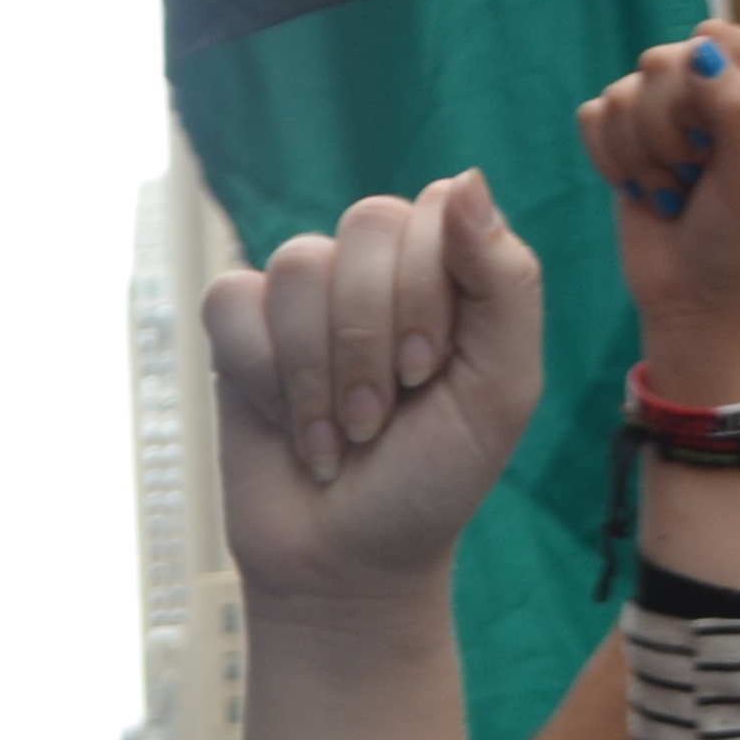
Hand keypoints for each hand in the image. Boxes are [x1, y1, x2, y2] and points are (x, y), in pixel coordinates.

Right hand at [203, 171, 544, 608]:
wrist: (348, 561)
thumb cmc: (434, 479)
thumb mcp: (500, 390)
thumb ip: (505, 283)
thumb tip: (466, 178)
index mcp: (449, 269)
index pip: (433, 210)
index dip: (425, 290)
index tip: (427, 373)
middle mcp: (376, 269)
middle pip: (364, 223)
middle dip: (372, 334)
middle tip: (381, 414)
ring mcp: (304, 297)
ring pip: (298, 266)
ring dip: (318, 371)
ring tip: (338, 433)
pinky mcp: (238, 331)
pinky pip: (234, 302)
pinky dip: (262, 374)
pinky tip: (287, 422)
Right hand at [581, 22, 739, 403]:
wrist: (699, 301)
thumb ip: (735, 105)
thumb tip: (698, 49)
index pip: (715, 43)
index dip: (707, 98)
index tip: (722, 149)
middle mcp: (719, 81)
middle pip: (660, 65)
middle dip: (669, 134)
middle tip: (697, 178)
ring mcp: (668, 106)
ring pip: (622, 94)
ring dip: (642, 158)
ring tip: (675, 190)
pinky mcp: (625, 133)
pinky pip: (593, 118)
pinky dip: (612, 162)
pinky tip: (643, 188)